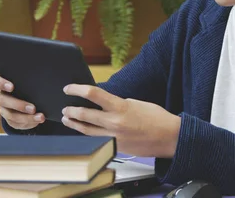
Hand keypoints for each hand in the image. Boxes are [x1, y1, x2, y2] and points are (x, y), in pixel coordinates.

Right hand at [0, 72, 45, 129]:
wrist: (31, 99)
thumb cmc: (29, 85)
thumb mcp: (27, 80)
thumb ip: (28, 78)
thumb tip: (41, 77)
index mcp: (3, 82)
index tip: (11, 87)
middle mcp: (1, 95)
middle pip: (1, 100)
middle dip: (18, 104)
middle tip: (33, 108)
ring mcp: (4, 109)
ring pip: (10, 115)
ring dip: (26, 117)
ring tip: (40, 117)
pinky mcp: (10, 120)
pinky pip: (16, 123)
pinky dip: (29, 122)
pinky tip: (38, 120)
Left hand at [61, 84, 180, 157]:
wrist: (169, 138)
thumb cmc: (156, 118)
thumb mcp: (135, 102)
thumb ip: (117, 103)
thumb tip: (102, 102)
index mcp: (120, 106)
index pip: (93, 94)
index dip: (77, 89)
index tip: (68, 88)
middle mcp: (114, 122)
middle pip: (84, 114)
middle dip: (71, 110)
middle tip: (65, 107)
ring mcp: (113, 137)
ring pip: (85, 130)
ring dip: (73, 123)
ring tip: (67, 119)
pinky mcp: (115, 147)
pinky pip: (95, 140)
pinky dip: (87, 134)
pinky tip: (82, 131)